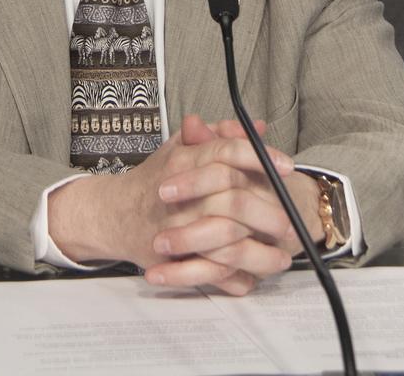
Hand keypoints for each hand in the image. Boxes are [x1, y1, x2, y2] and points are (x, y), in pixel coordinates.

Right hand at [47, 114, 298, 294]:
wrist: (111, 215)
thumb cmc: (152, 180)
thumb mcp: (180, 147)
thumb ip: (217, 136)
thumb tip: (255, 126)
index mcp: (183, 161)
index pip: (227, 152)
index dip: (261, 157)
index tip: (288, 166)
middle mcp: (179, 194)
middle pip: (232, 200)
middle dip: (268, 211)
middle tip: (291, 219)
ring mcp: (175, 229)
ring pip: (225, 242)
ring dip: (259, 251)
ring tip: (282, 254)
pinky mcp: (172, 259)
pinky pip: (211, 272)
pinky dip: (234, 277)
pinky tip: (255, 276)